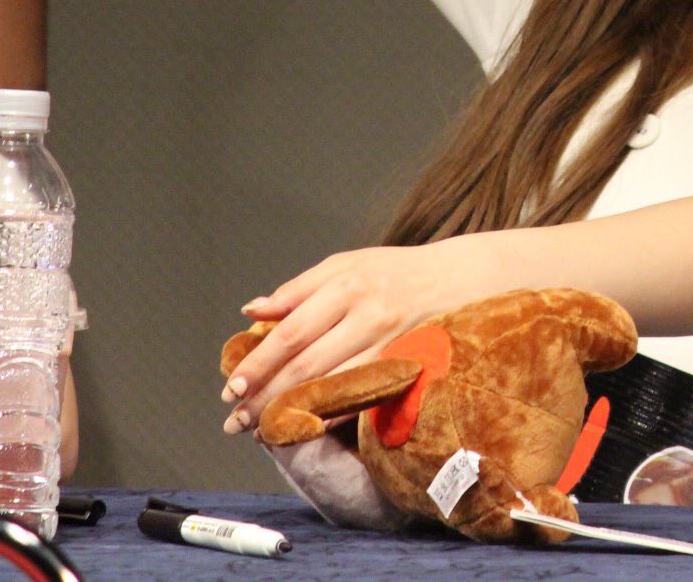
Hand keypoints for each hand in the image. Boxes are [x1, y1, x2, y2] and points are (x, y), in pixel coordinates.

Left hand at [219, 238, 488, 434]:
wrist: (460, 277)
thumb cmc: (395, 271)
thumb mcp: (347, 263)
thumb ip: (298, 289)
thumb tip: (252, 310)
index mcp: (346, 284)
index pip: (291, 331)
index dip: (258, 363)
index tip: (231, 388)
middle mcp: (367, 313)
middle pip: (306, 363)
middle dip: (266, 395)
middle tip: (235, 419)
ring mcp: (390, 341)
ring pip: (332, 384)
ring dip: (292, 410)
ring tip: (261, 429)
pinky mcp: (406, 364)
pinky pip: (363, 396)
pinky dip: (331, 415)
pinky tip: (307, 426)